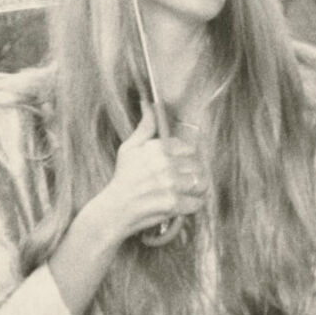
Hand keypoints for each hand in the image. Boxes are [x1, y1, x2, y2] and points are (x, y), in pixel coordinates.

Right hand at [96, 106, 207, 240]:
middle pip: (198, 165)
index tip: (178, 167)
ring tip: (185, 193)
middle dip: (193, 175)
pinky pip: (197, 203)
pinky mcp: (172, 204)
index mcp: (157, 148)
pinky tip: (181, 205)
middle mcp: (165, 164)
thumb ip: (145, 127)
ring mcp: (169, 184)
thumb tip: (150, 104)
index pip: (189, 148)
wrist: (113, 211)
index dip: (186, 159)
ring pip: (201, 183)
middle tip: (182, 183)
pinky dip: (192, 206)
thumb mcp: (129, 148)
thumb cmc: (123, 179)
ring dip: (196, 190)